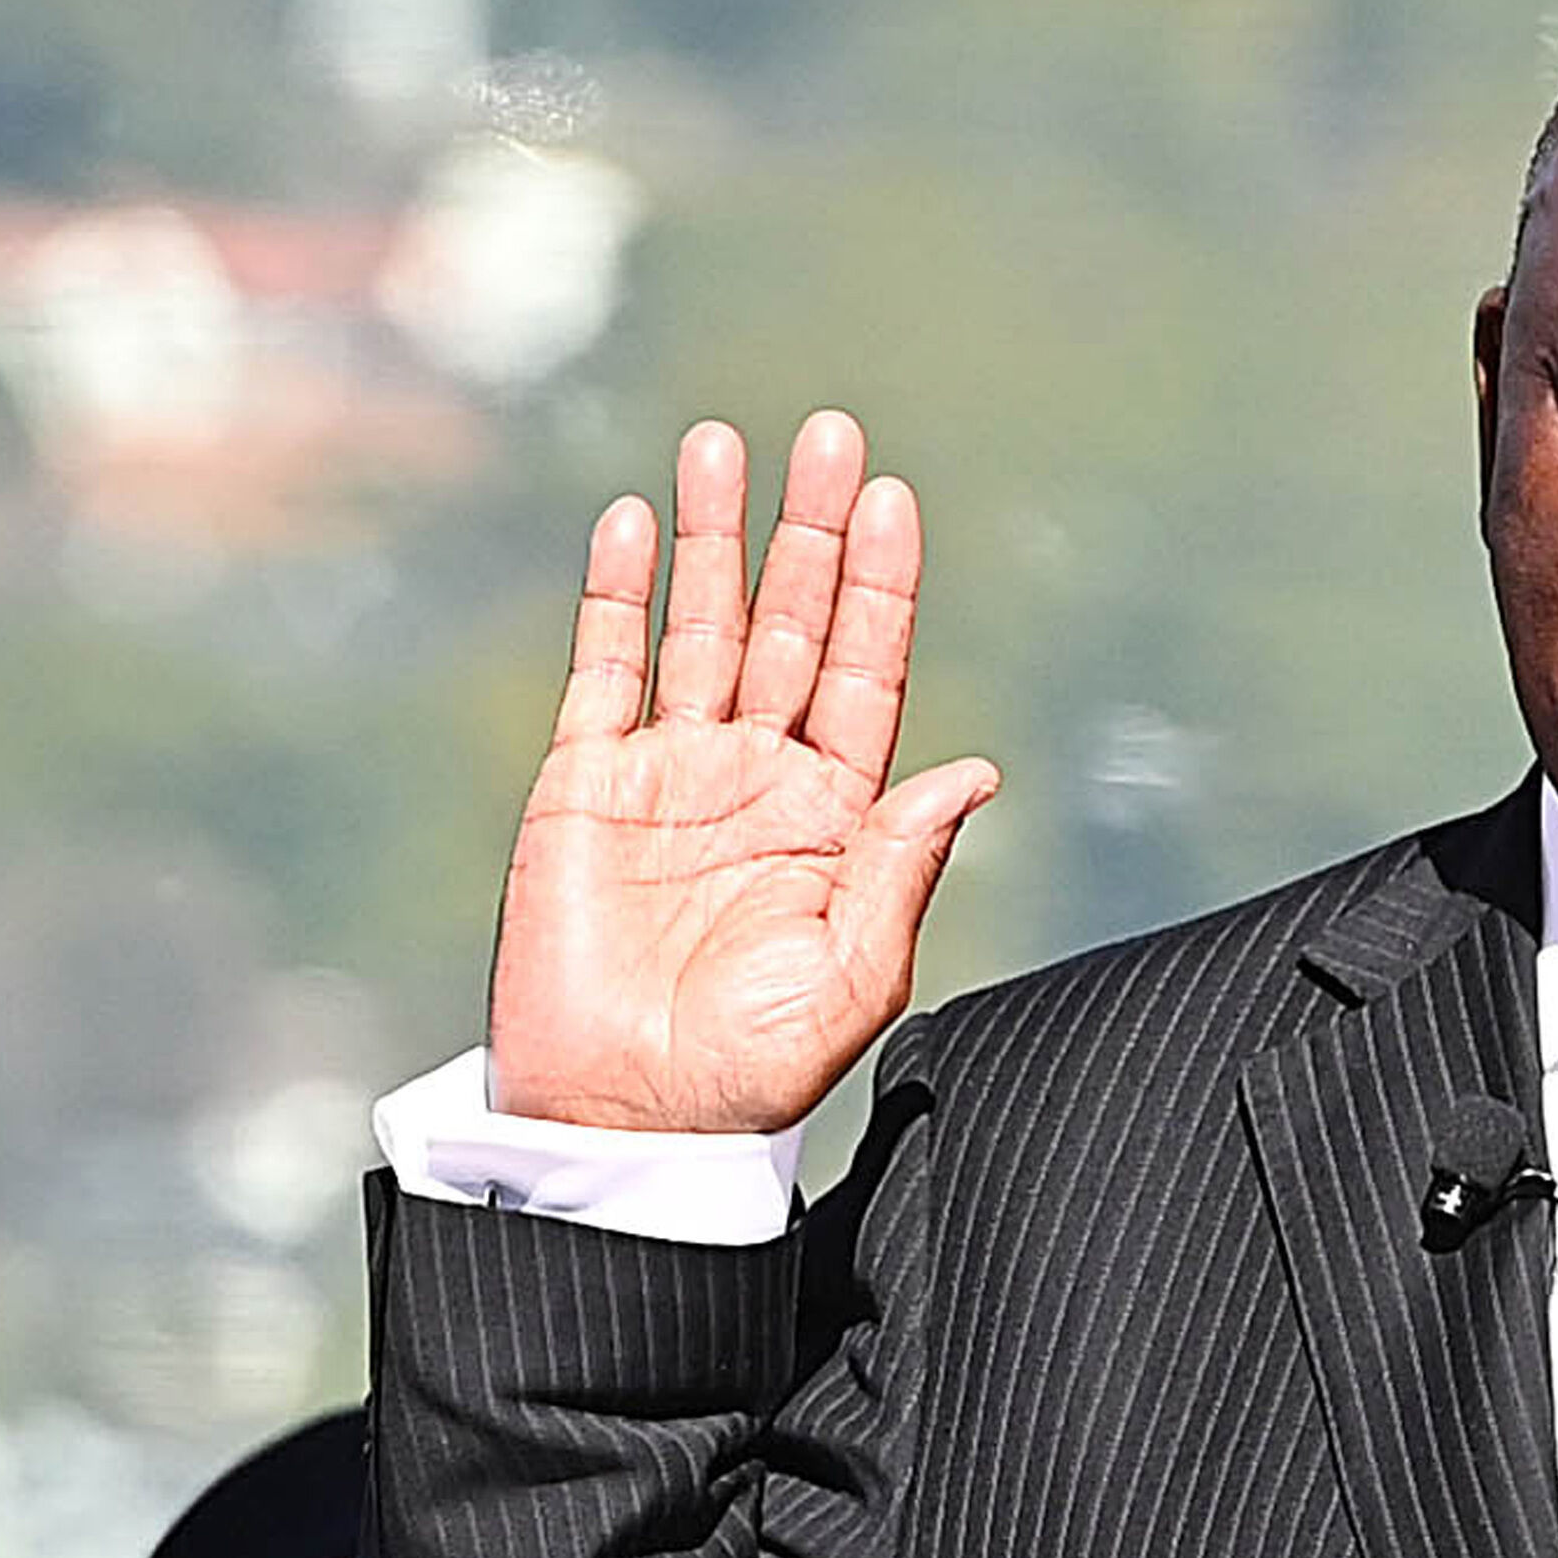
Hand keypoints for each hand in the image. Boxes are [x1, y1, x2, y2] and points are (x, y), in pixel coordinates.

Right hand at [486, 411, 998, 1133]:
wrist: (626, 1123)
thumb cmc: (750, 1073)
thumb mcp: (851, 977)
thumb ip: (902, 866)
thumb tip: (973, 768)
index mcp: (836, 816)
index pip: (869, 671)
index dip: (882, 585)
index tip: (893, 500)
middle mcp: (759, 775)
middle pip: (794, 624)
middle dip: (810, 531)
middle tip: (829, 434)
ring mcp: (671, 773)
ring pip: (700, 626)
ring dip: (713, 538)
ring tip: (723, 445)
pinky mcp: (584, 787)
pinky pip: (605, 672)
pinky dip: (617, 597)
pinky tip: (632, 523)